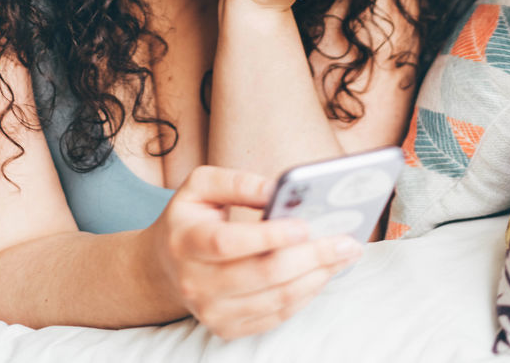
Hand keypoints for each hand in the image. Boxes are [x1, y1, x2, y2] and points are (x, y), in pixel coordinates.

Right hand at [143, 165, 364, 340]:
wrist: (164, 265)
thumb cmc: (191, 218)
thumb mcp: (201, 186)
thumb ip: (238, 182)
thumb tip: (278, 189)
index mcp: (186, 240)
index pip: (229, 243)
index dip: (268, 236)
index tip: (305, 225)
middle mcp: (195, 281)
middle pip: (262, 274)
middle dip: (311, 257)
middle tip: (346, 241)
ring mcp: (211, 310)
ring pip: (276, 298)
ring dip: (318, 277)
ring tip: (343, 255)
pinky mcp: (227, 328)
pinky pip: (277, 315)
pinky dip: (306, 295)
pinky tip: (323, 273)